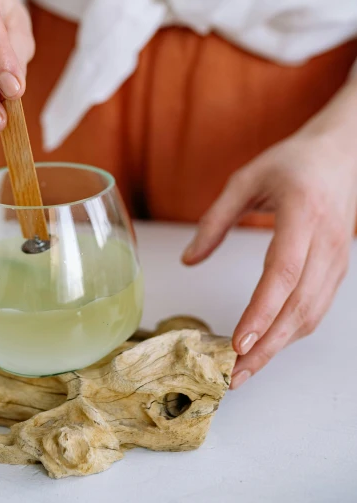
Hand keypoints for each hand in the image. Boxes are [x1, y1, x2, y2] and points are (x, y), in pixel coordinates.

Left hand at [182, 87, 356, 387]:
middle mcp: (325, 242)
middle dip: (266, 346)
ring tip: (244, 369)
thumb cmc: (293, 162)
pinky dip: (292, 332)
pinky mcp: (338, 268)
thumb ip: (215, 220)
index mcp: (302, 214)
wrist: (342, 155)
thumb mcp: (246, 179)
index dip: (261, 311)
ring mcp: (337, 258)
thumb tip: (189, 260)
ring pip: (311, 314)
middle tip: (233, 374)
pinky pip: (317, 308)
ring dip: (279, 346)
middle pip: (299, 306)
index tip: (238, 342)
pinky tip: (267, 343)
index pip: (284, 273)